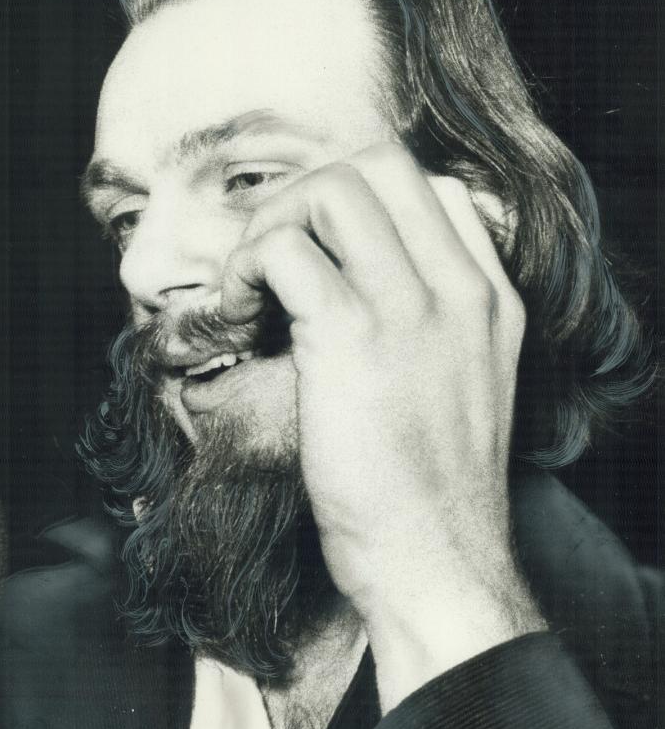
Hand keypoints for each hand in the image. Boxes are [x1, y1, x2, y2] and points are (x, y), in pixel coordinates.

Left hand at [222, 144, 545, 709]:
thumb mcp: (458, 395)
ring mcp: (412, 307)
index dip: (360, 204)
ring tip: (252, 290)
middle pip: (380, 165)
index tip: (319, 255)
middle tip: (274, 258)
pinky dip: (246, 269)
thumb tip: (340, 289)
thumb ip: (426, 331)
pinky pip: (284, 250)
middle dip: (308, 196)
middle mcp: (459, 290)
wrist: (436, 563)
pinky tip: (238, 318)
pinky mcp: (352, 335)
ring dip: (272, 225)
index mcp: (491, 302)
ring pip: (330, 190)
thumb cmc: (429, 496)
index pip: (434, 190)